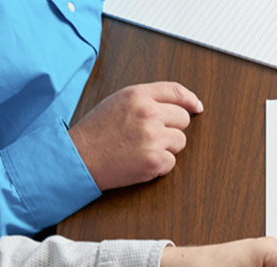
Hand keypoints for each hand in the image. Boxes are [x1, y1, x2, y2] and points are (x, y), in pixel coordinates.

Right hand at [69, 82, 203, 190]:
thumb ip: (145, 100)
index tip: (196, 106)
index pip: (176, 91)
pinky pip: (172, 162)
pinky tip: (140, 161)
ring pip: (180, 141)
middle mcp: (148, 114)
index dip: (190, 99)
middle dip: (172, 127)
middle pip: (183, 119)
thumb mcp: (117, 102)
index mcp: (138, 95)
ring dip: (166, 147)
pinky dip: (159, 165)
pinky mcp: (154, 161)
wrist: (79, 159)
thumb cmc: (95, 132)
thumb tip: (177, 104)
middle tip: (152, 135)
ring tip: (142, 148)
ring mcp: (153, 138)